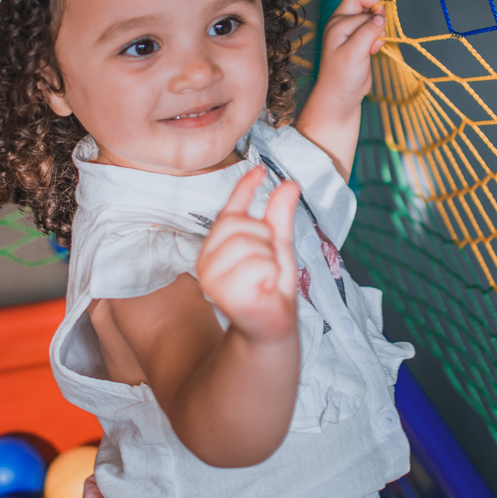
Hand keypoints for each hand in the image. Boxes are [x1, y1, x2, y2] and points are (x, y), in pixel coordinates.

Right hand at [196, 165, 300, 342]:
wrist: (273, 328)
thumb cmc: (271, 289)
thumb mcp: (278, 247)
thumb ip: (279, 217)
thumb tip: (289, 184)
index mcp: (217, 247)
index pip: (230, 211)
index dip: (244, 189)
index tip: (259, 169)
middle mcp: (207, 261)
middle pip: (241, 224)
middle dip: (266, 240)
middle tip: (267, 265)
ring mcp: (211, 279)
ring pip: (251, 244)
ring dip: (269, 261)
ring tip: (265, 281)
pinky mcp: (224, 294)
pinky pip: (258, 266)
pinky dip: (270, 277)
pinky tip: (264, 290)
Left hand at [318, 0, 386, 107]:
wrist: (341, 96)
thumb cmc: (342, 75)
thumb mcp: (355, 52)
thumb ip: (367, 31)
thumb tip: (380, 17)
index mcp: (337, 22)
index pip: (359, 2)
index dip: (373, 8)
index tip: (382, 21)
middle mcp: (342, 23)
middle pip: (363, 3)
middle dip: (377, 15)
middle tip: (380, 33)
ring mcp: (351, 32)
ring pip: (371, 17)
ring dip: (378, 29)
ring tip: (374, 47)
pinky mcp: (359, 41)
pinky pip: (373, 30)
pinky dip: (378, 37)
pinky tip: (373, 51)